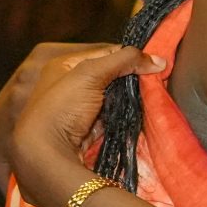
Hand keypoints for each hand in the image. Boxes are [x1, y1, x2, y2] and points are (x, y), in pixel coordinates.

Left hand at [3, 43, 163, 206]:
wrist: (47, 153)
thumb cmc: (61, 107)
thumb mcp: (90, 73)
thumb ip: (123, 60)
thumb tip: (158, 61)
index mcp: (64, 65)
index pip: (104, 53)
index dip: (127, 56)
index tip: (152, 62)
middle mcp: (71, 84)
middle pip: (111, 75)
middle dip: (131, 78)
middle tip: (155, 80)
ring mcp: (80, 108)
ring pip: (114, 96)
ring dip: (131, 97)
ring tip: (152, 94)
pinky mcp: (90, 128)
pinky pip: (113, 115)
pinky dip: (125, 114)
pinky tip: (141, 111)